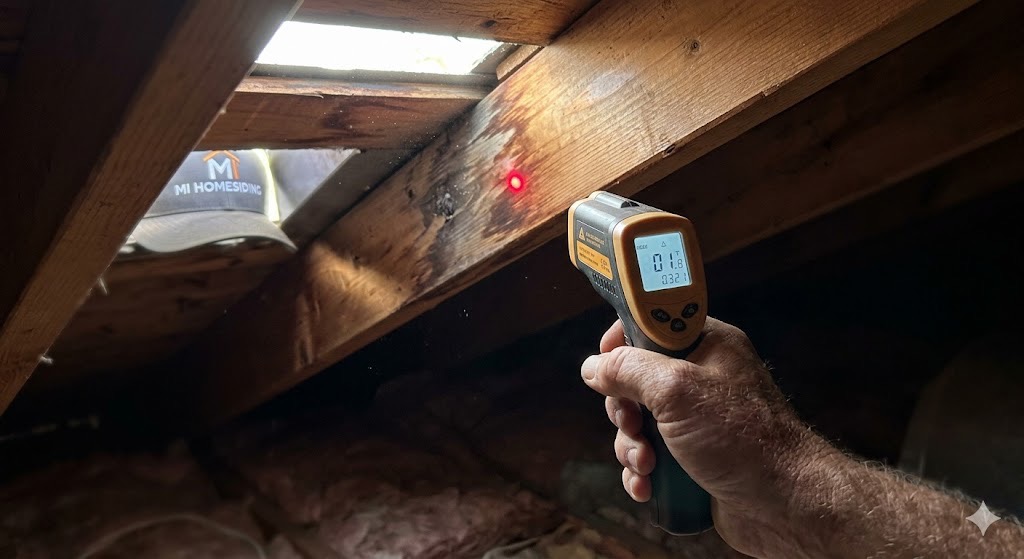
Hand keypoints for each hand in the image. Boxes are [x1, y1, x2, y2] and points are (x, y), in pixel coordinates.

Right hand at [580, 317, 830, 555]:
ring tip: (646, 466)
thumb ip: (629, 369)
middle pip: (635, 380)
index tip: (606, 364)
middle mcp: (701, 379)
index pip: (652, 323)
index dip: (622, 341)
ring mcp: (697, 421)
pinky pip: (651, 457)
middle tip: (633, 425)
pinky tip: (647, 487)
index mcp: (707, 345)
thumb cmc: (743, 439)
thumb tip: (593, 366)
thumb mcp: (676, 391)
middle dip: (623, 410)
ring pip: (638, 423)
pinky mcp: (693, 457)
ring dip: (630, 447)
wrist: (786, 505)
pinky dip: (642, 473)